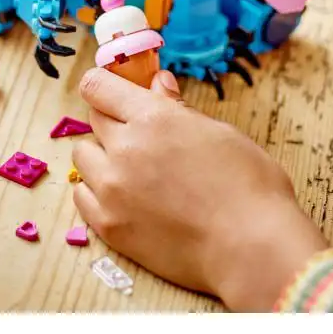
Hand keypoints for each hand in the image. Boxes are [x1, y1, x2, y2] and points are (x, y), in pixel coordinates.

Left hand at [72, 67, 327, 310]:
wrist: (251, 249)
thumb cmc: (249, 187)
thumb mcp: (220, 133)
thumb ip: (179, 108)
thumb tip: (158, 84)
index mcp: (153, 118)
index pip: (98, 86)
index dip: (105, 85)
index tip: (114, 91)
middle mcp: (124, 149)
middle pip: (93, 118)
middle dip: (113, 119)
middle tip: (141, 135)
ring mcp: (112, 190)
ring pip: (83, 156)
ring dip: (102, 156)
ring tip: (133, 169)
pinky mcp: (109, 227)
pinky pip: (82, 197)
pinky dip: (97, 191)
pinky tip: (124, 196)